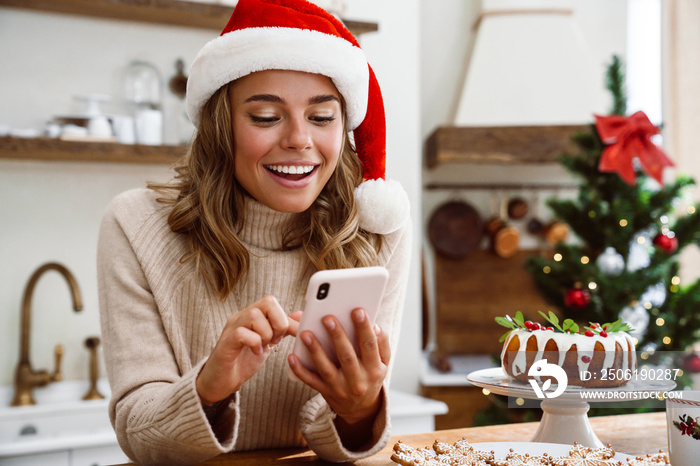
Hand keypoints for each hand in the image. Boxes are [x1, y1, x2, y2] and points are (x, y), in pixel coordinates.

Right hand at [196, 295, 300, 405]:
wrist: (220, 382)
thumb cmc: (243, 361)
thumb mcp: (268, 342)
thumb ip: (283, 328)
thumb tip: (301, 315)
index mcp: (252, 315)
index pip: (273, 302)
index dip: (285, 318)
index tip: (285, 336)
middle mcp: (241, 317)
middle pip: (268, 302)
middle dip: (278, 323)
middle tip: (274, 340)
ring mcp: (232, 328)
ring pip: (255, 315)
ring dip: (266, 334)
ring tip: (263, 347)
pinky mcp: (225, 343)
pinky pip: (242, 333)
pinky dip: (254, 343)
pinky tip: (255, 352)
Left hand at [287, 308, 389, 428]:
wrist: (360, 408)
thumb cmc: (370, 376)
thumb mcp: (383, 363)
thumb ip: (381, 343)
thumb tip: (375, 326)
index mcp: (374, 369)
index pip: (369, 346)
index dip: (364, 328)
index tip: (357, 310)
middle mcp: (358, 380)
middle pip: (346, 356)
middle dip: (337, 336)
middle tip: (328, 318)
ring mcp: (340, 388)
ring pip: (326, 369)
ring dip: (315, 350)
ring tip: (306, 333)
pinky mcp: (326, 392)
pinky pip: (311, 381)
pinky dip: (300, 370)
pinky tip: (292, 357)